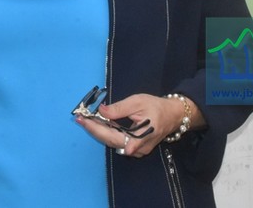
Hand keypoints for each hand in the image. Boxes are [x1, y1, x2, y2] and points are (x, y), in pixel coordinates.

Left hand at [75, 93, 201, 157]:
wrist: (173, 115)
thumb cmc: (156, 106)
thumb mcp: (137, 102)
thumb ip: (118, 108)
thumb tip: (101, 111)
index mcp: (139, 137)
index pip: (111, 135)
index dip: (95, 128)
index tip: (82, 120)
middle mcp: (136, 148)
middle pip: (109, 140)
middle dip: (93, 129)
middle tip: (79, 119)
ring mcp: (136, 151)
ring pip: (112, 142)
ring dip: (99, 131)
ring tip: (86, 120)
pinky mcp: (136, 148)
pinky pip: (118, 141)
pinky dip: (107, 132)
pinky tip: (98, 124)